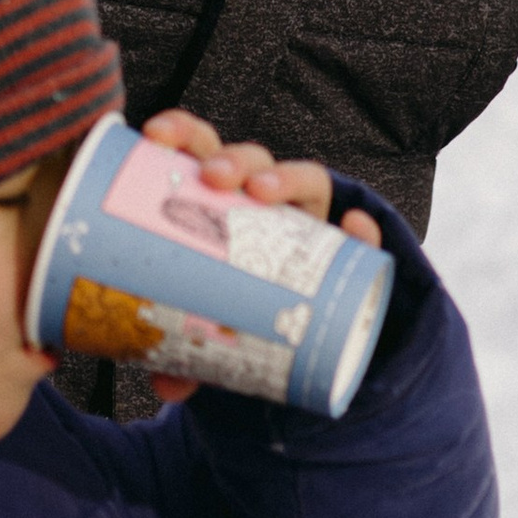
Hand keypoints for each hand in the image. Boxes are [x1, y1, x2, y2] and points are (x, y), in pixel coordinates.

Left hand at [140, 110, 381, 399]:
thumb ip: (189, 351)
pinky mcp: (350, 251)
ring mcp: (312, 221)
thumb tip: (166, 385)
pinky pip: (364, 234)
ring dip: (285, 177)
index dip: (183, 133)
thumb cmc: (244, 310)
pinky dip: (363, 230)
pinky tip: (356, 229)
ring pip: (305, 180)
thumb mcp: (211, 328)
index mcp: (225, 201)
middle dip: (232, 157)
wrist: (308, 336)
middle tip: (213, 177)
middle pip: (250, 160)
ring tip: (264, 192)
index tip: (154, 133)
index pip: (205, 151)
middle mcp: (269, 201)